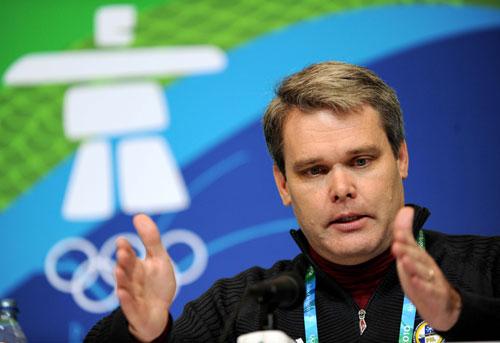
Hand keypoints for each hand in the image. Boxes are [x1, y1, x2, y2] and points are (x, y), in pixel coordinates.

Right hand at [115, 214, 175, 341]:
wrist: (158, 313)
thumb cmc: (156, 284)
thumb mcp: (158, 259)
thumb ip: (151, 239)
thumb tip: (139, 215)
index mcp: (136, 266)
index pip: (129, 255)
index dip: (125, 247)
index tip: (122, 240)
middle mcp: (131, 280)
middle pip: (126, 269)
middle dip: (124, 260)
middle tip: (122, 251)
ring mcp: (132, 295)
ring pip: (124, 286)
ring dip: (122, 278)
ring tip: (119, 269)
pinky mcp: (135, 311)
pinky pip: (129, 305)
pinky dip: (125, 300)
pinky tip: (122, 293)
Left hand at [391, 207, 461, 330]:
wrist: (439, 303)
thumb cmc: (420, 274)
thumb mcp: (410, 253)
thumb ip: (405, 233)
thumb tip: (406, 209)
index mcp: (419, 255)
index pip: (410, 244)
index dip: (404, 238)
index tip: (397, 232)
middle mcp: (426, 265)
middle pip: (417, 257)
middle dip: (407, 250)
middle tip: (397, 245)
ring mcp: (431, 279)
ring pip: (423, 272)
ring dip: (413, 266)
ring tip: (404, 260)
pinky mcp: (434, 294)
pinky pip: (428, 289)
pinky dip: (422, 285)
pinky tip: (415, 281)